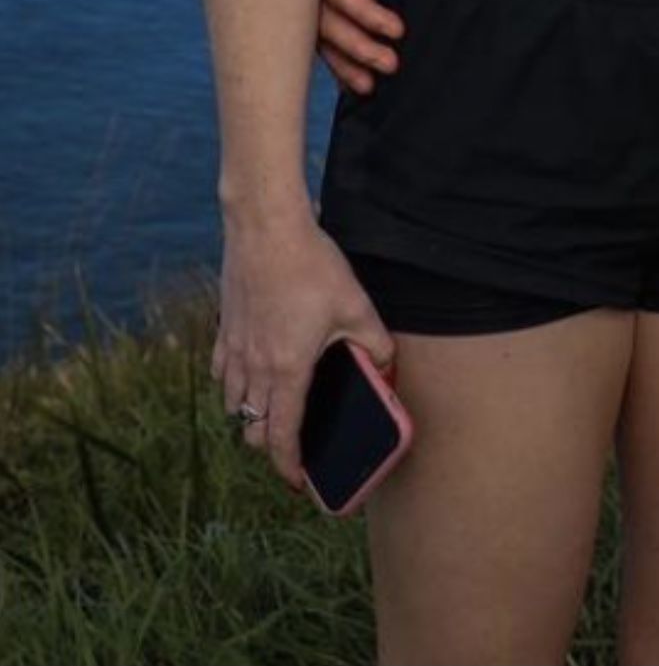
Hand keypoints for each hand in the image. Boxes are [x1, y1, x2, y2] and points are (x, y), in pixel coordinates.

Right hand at [211, 203, 394, 490]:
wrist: (265, 225)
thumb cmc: (311, 265)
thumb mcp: (356, 306)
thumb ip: (375, 344)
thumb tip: (386, 366)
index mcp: (287, 371)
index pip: (282, 437)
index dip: (289, 467)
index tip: (299, 482)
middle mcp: (254, 367)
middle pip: (252, 428)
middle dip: (270, 445)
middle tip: (291, 446)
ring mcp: (234, 347)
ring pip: (233, 402)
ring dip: (250, 415)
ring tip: (272, 411)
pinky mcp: (224, 325)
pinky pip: (222, 371)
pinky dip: (233, 384)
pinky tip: (246, 374)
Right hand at [318, 0, 404, 94]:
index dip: (362, 12)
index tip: (397, 30)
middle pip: (320, 12)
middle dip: (352, 44)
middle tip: (391, 65)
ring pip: (318, 24)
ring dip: (344, 56)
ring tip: (373, 83)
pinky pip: (324, 21)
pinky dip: (338, 51)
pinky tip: (354, 78)